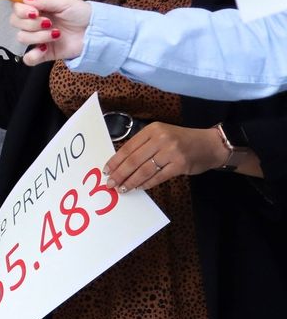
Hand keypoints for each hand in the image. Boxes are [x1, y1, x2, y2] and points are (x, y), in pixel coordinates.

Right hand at [12, 0, 89, 65]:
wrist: (95, 31)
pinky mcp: (43, 54)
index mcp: (36, 8)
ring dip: (39, 36)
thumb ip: (44, 0)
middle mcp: (33, 22)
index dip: (21, 11)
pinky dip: (33, 55)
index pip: (16, 8)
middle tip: (49, 23)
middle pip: (14, 22)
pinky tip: (45, 49)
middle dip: (31, 23)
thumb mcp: (64, 1)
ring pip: (21, 38)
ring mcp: (37, 38)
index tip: (35, 12)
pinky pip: (28, 58)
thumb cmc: (80, 13)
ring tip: (57, 34)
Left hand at [106, 122, 228, 191]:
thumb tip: (120, 163)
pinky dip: (146, 183)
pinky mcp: (180, 165)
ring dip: (131, 181)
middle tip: (110, 184)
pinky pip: (158, 177)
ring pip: (144, 170)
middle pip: (134, 160)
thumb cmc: (182, 140)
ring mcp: (171, 152)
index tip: (106, 170)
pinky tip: (139, 187)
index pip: (128, 147)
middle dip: (120, 174)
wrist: (211, 144)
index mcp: (153, 129)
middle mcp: (161, 139)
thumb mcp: (161, 135)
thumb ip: (144, 145)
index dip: (115, 161)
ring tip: (122, 189)